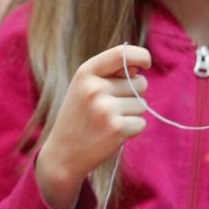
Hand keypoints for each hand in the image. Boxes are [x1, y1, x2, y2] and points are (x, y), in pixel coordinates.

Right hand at [35, 45, 150, 208]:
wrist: (62, 155)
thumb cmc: (78, 117)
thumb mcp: (84, 88)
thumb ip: (110, 74)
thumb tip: (139, 68)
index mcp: (86, 73)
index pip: (122, 53)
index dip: (140, 55)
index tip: (146, 63)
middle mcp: (95, 88)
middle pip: (139, 82)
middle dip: (133, 94)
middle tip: (110, 108)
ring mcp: (105, 108)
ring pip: (142, 104)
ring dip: (132, 113)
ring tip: (108, 121)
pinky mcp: (116, 128)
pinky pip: (141, 123)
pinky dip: (132, 129)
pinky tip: (112, 134)